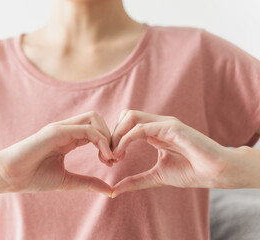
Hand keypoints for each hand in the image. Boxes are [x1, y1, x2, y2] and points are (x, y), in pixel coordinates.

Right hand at [0, 111, 114, 196]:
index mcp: (68, 138)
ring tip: (109, 158)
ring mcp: (61, 128)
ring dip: (108, 137)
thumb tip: (110, 191)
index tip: (111, 162)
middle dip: (111, 136)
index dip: (108, 144)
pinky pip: (86, 129)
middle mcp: (66, 130)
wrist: (9, 176)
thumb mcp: (67, 181)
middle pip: (97, 119)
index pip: (95, 130)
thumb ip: (88, 183)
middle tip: (114, 159)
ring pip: (94, 119)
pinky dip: (101, 141)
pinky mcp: (56, 131)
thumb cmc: (33, 177)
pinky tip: (104, 157)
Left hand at [110, 110, 255, 197]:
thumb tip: (114, 191)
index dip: (114, 140)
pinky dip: (126, 140)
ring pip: (130, 116)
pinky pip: (141, 128)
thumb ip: (136, 181)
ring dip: (117, 134)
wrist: (217, 172)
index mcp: (154, 132)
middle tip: (109, 156)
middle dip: (112, 134)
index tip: (110, 159)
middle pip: (125, 116)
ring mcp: (164, 123)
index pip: (126, 125)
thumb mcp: (156, 177)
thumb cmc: (191, 172)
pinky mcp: (171, 127)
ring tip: (114, 155)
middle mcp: (157, 124)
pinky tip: (121, 154)